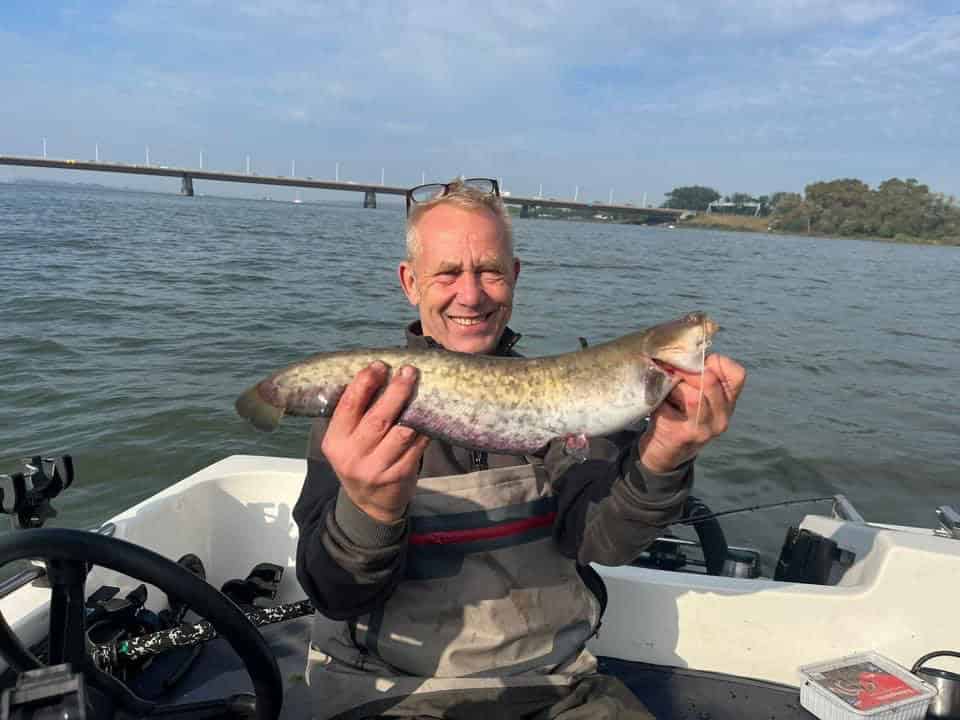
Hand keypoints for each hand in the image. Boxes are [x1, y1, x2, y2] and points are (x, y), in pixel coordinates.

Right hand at [320, 362, 429, 522]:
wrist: (369, 504)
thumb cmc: (359, 459)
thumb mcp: (345, 441)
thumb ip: (355, 415)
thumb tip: (377, 374)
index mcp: (334, 442)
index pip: (348, 407)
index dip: (364, 383)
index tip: (379, 365)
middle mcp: (352, 456)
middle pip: (378, 418)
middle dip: (395, 391)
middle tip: (408, 371)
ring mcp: (376, 469)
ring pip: (401, 433)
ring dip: (413, 408)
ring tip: (421, 387)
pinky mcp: (398, 476)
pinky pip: (416, 447)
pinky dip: (425, 428)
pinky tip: (431, 413)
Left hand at [638, 354, 745, 473]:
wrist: (662, 453)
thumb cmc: (675, 414)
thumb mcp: (692, 393)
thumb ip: (695, 373)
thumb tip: (681, 343)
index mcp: (728, 401)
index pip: (737, 373)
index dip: (713, 361)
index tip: (693, 364)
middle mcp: (723, 416)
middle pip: (709, 379)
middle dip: (684, 370)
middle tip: (668, 370)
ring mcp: (707, 428)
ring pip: (694, 394)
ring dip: (674, 386)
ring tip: (665, 389)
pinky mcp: (687, 435)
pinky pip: (673, 408)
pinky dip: (662, 400)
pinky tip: (659, 404)